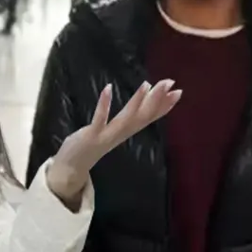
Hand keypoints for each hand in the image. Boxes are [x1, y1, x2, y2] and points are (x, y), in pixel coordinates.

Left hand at [47, 80, 181, 205]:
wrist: (72, 168)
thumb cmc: (91, 145)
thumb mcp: (113, 130)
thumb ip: (126, 119)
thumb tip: (137, 107)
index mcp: (126, 132)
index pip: (149, 117)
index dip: (164, 106)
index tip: (179, 91)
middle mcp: (120, 134)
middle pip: (142, 116)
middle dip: (157, 99)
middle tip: (170, 82)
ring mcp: (106, 136)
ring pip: (126, 119)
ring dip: (137, 102)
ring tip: (147, 84)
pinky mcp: (91, 135)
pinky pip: (100, 119)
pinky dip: (105, 105)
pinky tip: (108, 88)